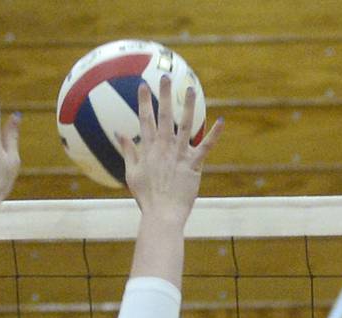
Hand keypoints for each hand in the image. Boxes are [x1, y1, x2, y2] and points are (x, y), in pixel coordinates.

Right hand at [119, 76, 222, 224]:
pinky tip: (221, 120)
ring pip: (186, 125)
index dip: (143, 102)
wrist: (162, 215)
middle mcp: (164, 148)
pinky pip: (206, 147)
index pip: (145, 120)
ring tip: (190, 89)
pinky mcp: (194, 165)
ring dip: (188, 105)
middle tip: (165, 77)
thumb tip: (119, 133)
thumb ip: (128, 151)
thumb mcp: (132, 174)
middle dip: (164, 95)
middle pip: (164, 116)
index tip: (143, 85)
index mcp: (148, 150)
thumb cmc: (146, 198)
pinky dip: (215, 133)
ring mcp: (179, 155)